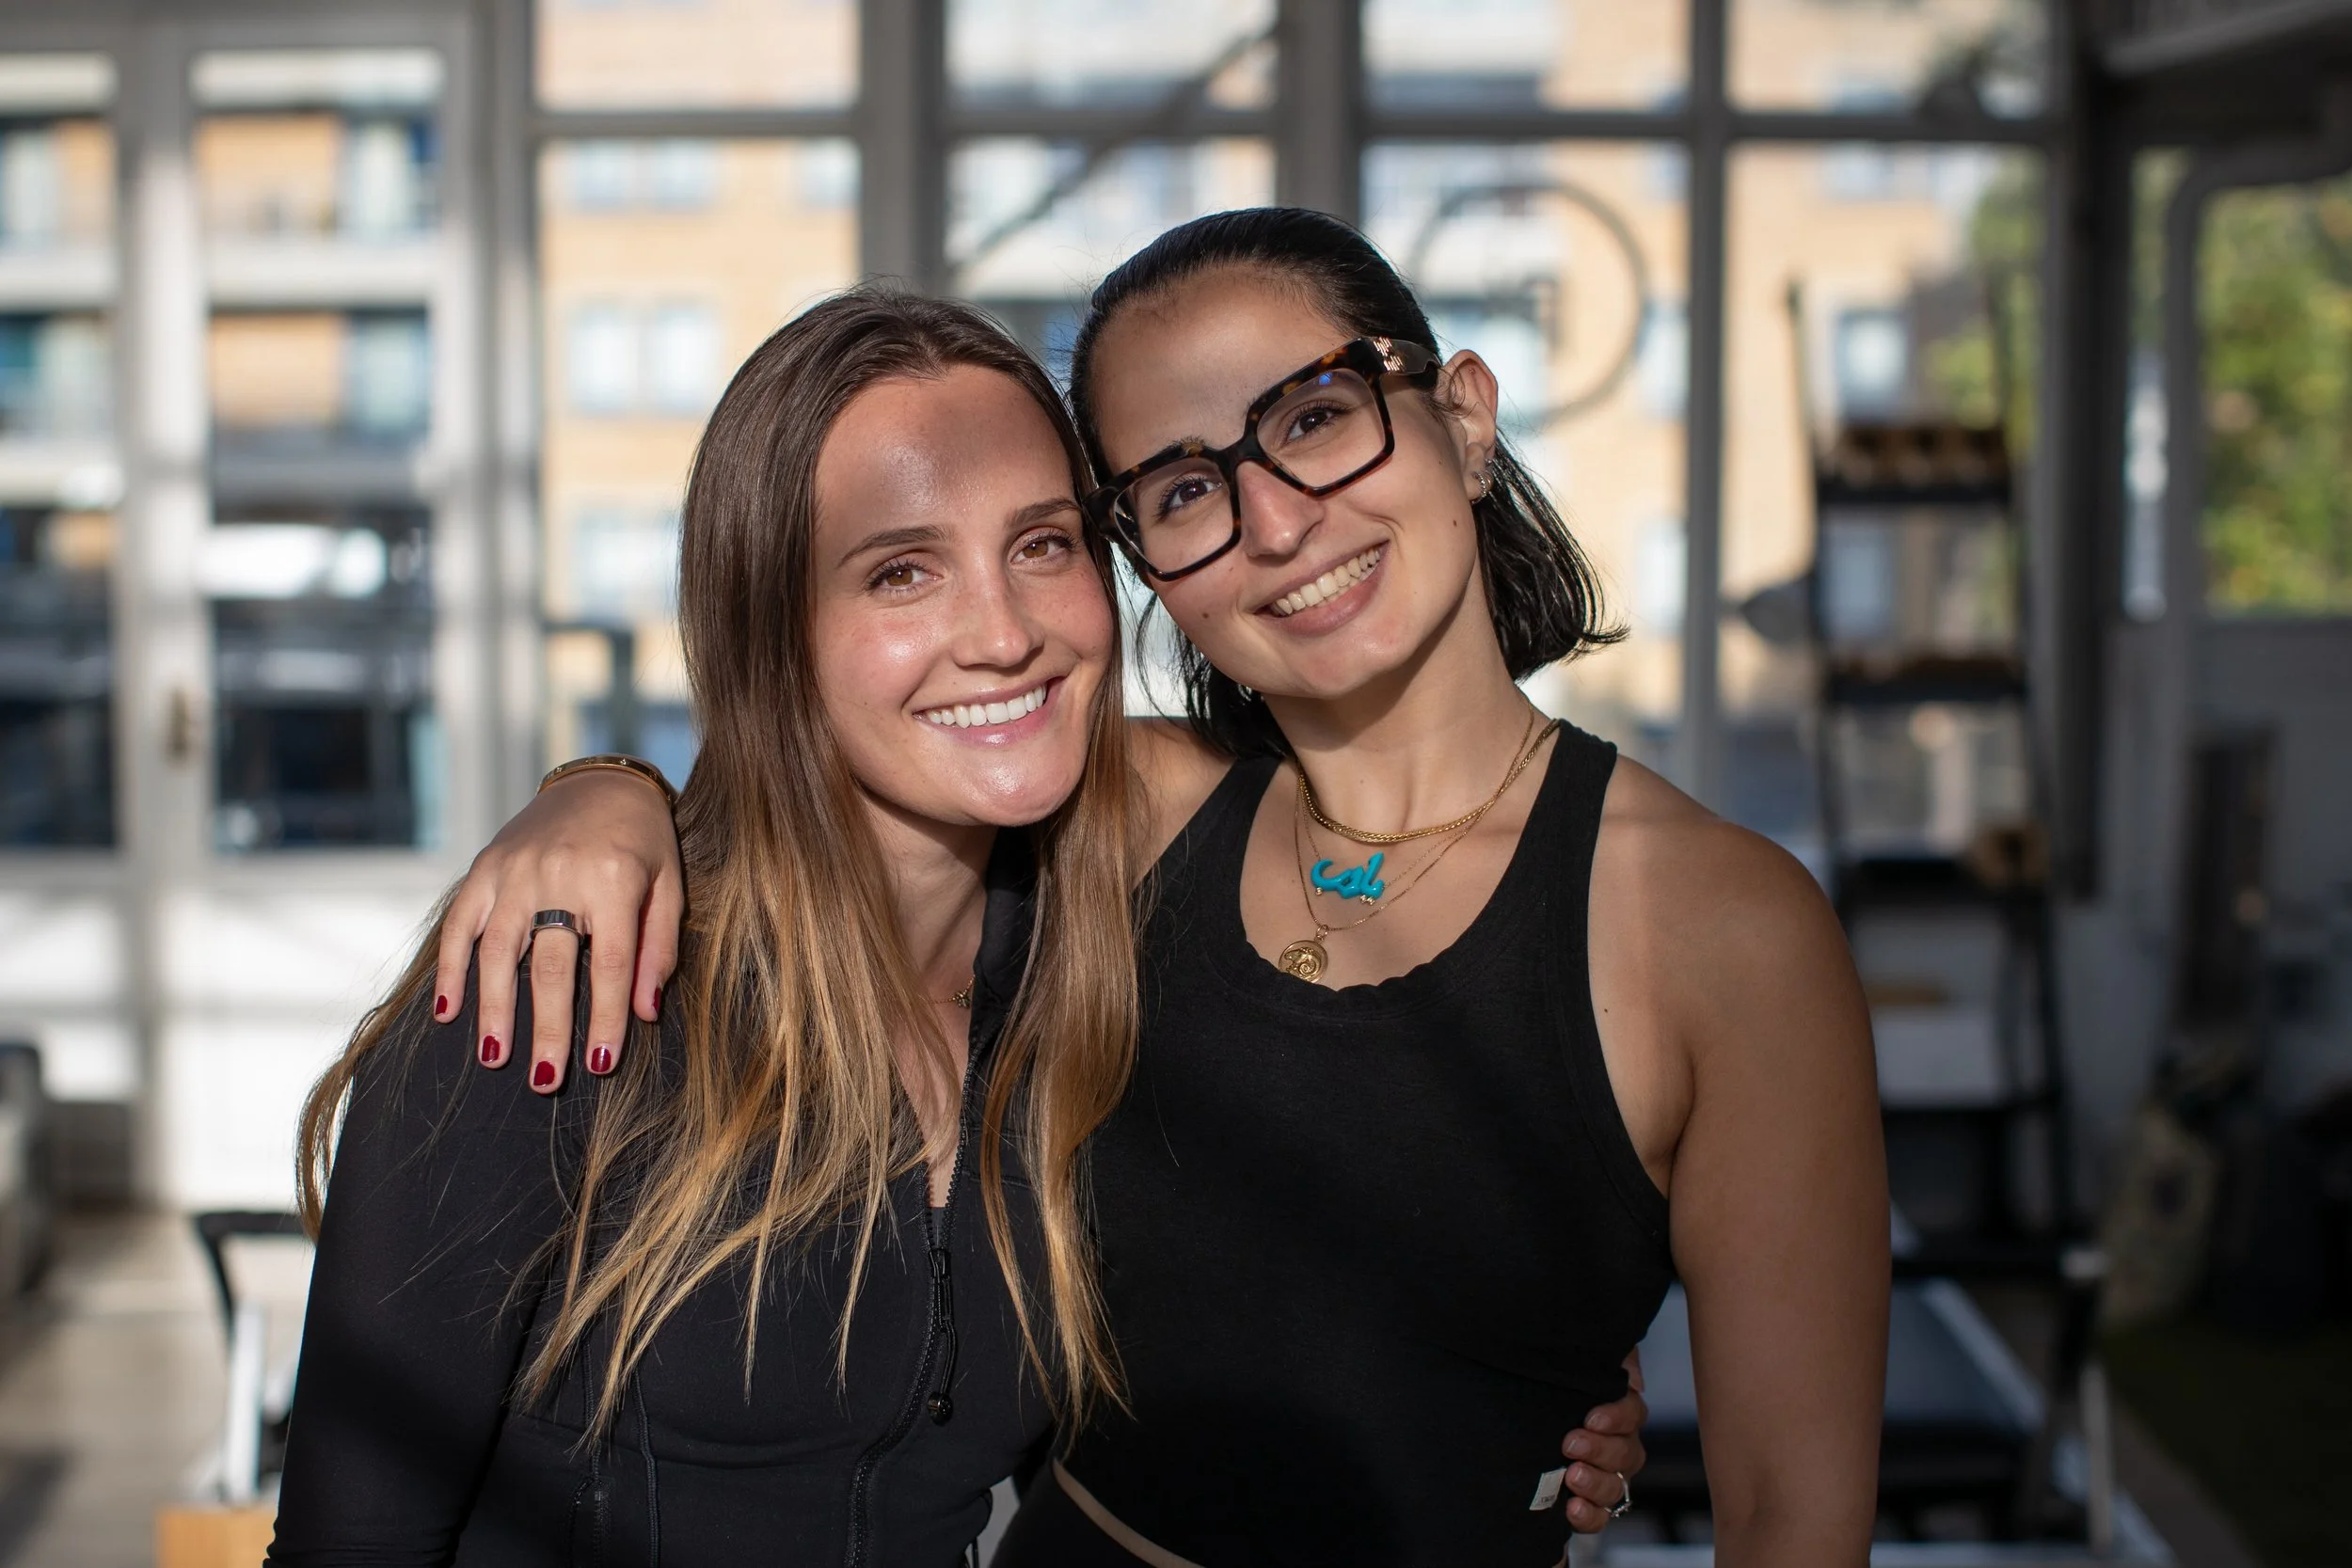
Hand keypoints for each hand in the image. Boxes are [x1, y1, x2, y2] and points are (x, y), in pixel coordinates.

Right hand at [433, 768, 684, 1091]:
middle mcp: (560, 874)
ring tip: (495, 1058)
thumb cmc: (646, 843)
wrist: (602, 781)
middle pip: (551, 966)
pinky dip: (451, 969)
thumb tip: (644, 1012)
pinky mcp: (485, 867)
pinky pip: (460, 924)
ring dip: (492, 1009)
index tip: (599, 1064)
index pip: (611, 963)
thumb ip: (658, 948)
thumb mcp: (670, 886)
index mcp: (614, 879)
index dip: (604, 1017)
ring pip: (498, 951)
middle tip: (544, 1080)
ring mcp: (515, 870)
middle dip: (546, 1028)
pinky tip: (448, 1013)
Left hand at [1558, 1347, 1645, 1532]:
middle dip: (1600, 1450)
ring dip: (1595, 1484)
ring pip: (1614, 1487)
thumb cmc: (1552, 1384)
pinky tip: (1571, 1508)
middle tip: (1571, 1444)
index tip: (1591, 1418)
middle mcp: (1618, 1447)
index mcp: (1619, 1412)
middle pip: (1626, 1454)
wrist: (1513, 1415)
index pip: (1632, 1414)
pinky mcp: (1587, 1504)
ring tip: (1571, 1476)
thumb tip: (1633, 1380)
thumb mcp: (1575, 1360)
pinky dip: (1588, 1516)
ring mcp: (1605, 1478)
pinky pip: (1599, 1518)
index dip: (1617, 1417)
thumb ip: (1612, 1361)